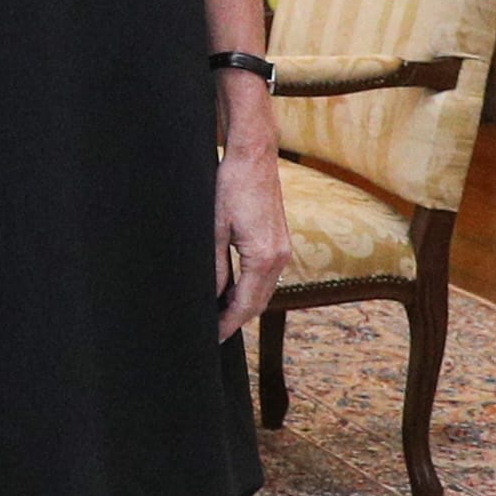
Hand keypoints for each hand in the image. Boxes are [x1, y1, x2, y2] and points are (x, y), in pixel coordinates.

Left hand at [215, 143, 292, 339]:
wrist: (253, 157)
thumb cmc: (231, 186)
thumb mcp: (214, 228)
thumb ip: (215, 266)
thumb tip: (213, 296)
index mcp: (264, 258)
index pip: (246, 305)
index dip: (228, 324)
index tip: (212, 338)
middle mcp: (280, 257)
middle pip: (258, 303)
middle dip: (236, 320)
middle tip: (212, 333)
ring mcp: (283, 248)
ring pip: (264, 291)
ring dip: (244, 306)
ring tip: (218, 316)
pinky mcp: (280, 240)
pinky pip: (267, 276)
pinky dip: (251, 289)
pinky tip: (232, 291)